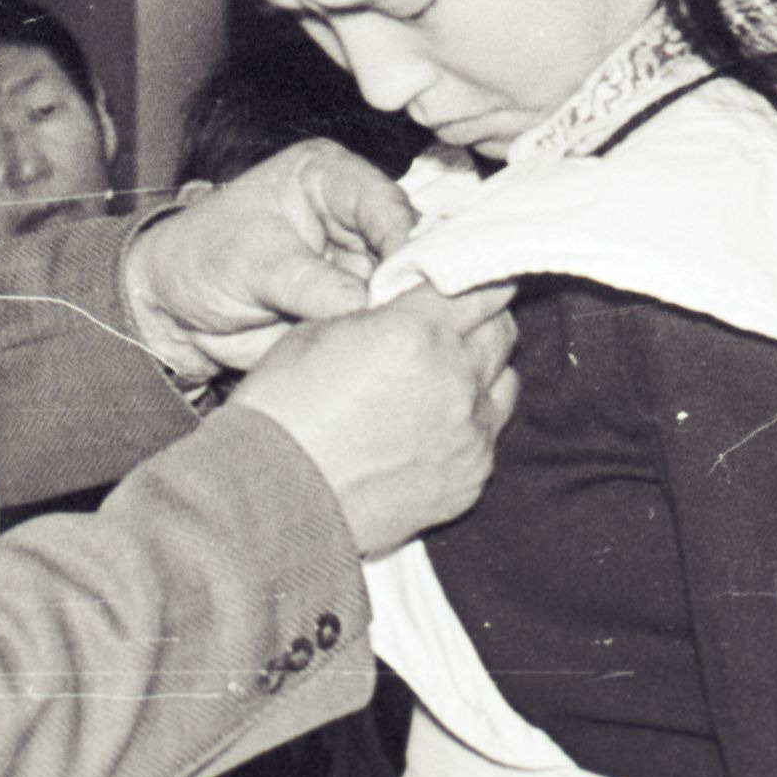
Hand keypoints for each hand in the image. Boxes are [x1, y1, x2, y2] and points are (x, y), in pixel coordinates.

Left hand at [124, 141, 419, 374]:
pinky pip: (383, 322)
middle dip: (413, 283)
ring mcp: (358, 263)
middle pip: (408, 246)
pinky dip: (387, 337)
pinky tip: (392, 351)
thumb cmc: (201, 260)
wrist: (171, 310)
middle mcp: (354, 215)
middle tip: (419, 319)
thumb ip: (311, 283)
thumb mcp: (253, 263)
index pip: (384, 204)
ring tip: (405, 339)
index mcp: (329, 176)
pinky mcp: (355, 305)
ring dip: (403, 315)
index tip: (413, 283)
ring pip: (403, 288)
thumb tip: (367, 305)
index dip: (404, 243)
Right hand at [228, 280, 517, 556]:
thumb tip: (405, 302)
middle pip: (500, 330)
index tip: (464, 279)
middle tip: (449, 322)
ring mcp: (469, 433)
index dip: (473, 277)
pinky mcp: (471, 477)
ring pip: (504, 381)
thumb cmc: (282, 413)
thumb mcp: (318, 332)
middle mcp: (455, 379)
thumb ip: (379, 312)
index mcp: (417, 332)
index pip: (481, 284)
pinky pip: (489, 433)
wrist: (273, 499)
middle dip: (479, 319)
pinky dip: (470, 420)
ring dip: (481, 369)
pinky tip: (433, 423)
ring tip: (443, 375)